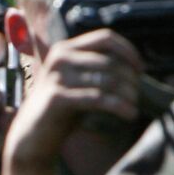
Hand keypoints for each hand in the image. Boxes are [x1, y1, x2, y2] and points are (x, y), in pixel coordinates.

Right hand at [3, 28, 143, 171]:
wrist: (32, 136)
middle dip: (130, 78)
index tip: (140, 69)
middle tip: (138, 95)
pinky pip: (98, 98)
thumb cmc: (60, 110)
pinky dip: (119, 106)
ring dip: (127, 94)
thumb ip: (96, 69)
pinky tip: (129, 114)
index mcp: (65, 49)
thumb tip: (134, 66)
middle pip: (110, 60)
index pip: (105, 38)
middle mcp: (60, 58)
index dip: (128, 51)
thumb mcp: (77, 82)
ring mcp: (57, 77)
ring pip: (107, 79)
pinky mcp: (57, 98)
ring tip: (134, 106)